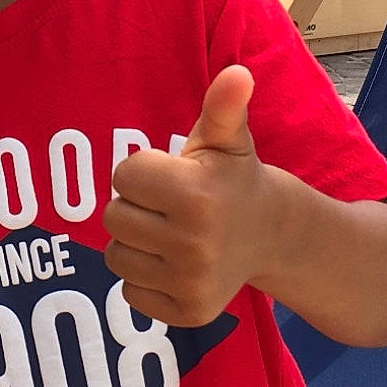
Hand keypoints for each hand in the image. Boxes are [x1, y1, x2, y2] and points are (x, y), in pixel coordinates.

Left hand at [103, 65, 269, 325]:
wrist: (272, 235)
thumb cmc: (234, 178)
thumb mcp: (229, 139)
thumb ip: (223, 106)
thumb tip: (237, 73)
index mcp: (196, 196)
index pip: (123, 177)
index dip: (143, 172)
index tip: (173, 176)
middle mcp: (193, 245)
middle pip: (114, 218)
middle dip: (137, 207)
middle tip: (171, 207)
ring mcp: (191, 283)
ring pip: (116, 257)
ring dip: (136, 243)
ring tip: (171, 234)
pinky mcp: (187, 313)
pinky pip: (130, 291)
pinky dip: (145, 278)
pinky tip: (175, 264)